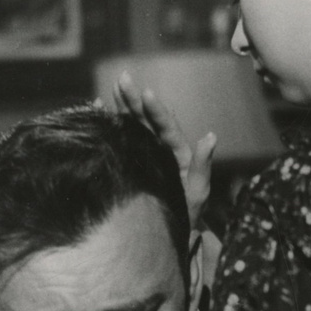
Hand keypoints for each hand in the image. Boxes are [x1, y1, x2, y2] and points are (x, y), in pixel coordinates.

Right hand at [111, 71, 214, 228]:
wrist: (173, 231)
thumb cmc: (189, 213)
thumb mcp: (198, 191)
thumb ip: (203, 164)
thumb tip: (211, 135)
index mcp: (177, 153)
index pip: (166, 127)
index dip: (157, 110)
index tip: (147, 93)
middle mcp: (161, 148)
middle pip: (147, 120)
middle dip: (135, 99)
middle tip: (123, 78)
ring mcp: (145, 153)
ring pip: (133, 124)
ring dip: (123, 106)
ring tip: (114, 86)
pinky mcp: (131, 161)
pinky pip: (119, 138)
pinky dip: (109, 123)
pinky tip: (98, 108)